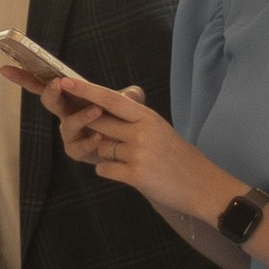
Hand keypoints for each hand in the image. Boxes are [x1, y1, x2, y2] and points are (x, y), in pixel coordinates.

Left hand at [42, 78, 240, 223]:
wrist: (202, 186)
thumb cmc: (178, 157)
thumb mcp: (158, 129)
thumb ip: (132, 121)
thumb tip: (99, 113)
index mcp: (148, 117)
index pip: (112, 99)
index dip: (87, 90)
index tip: (66, 82)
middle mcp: (142, 131)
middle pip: (99, 124)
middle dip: (97, 131)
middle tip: (116, 140)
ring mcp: (138, 153)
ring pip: (101, 149)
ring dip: (108, 156)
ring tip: (134, 161)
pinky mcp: (136, 175)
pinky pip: (104, 169)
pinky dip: (110, 172)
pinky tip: (130, 173)